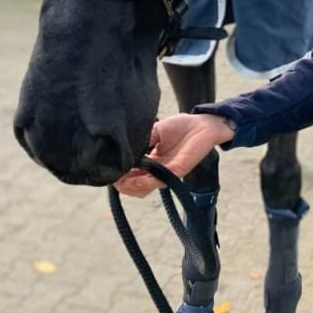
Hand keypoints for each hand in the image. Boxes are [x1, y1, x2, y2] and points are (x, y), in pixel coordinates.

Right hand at [114, 113, 233, 197]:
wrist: (201, 124)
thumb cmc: (179, 127)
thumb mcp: (153, 131)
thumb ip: (140, 141)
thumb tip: (122, 149)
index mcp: (148, 163)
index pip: (127, 177)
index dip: (117, 175)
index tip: (111, 167)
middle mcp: (155, 172)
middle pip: (132, 188)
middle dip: (122, 182)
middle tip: (118, 173)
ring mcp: (166, 173)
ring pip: (143, 188)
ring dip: (132, 183)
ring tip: (127, 174)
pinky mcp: (177, 171)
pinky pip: (160, 180)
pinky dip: (148, 178)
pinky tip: (142, 171)